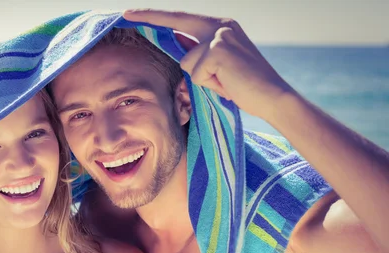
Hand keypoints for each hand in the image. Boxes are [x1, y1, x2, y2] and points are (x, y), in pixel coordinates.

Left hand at [123, 9, 294, 120]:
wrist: (272, 97)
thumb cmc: (244, 86)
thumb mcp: (217, 67)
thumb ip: (199, 55)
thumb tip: (177, 52)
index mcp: (221, 26)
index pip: (182, 19)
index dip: (157, 16)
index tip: (133, 12)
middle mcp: (220, 25)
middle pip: (176, 22)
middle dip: (150, 17)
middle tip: (125, 12)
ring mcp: (219, 35)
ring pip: (186, 61)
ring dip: (201, 79)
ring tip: (224, 82)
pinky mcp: (218, 50)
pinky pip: (195, 73)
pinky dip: (208, 84)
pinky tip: (227, 84)